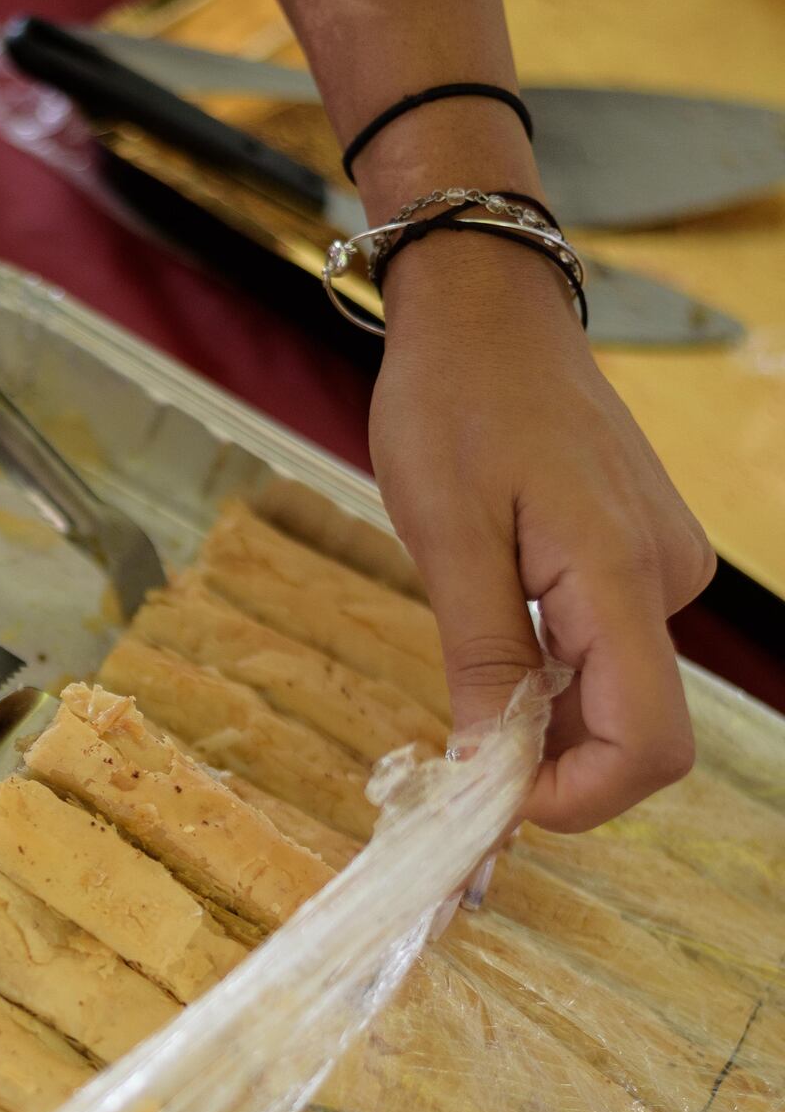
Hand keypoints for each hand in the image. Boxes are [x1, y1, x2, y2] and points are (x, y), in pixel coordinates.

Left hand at [369, 231, 714, 831]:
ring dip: (548, 726)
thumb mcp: (446, 535)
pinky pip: (611, 654)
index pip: (649, 743)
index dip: (579, 801)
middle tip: (456, 769)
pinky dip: (557, 683)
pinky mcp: (643, 559)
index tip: (492, 804)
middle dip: (554, 771)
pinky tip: (498, 652)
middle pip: (635, 733)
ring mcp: (661, 567)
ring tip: (466, 695)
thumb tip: (493, 771)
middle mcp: (665, 579)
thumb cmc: (455, 400)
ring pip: (618, 697)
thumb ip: (482, 658)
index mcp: (618, 573)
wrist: (488, 308)